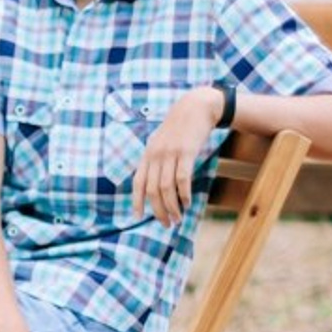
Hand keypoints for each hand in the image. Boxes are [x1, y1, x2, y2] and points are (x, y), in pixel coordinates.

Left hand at [132, 86, 220, 225]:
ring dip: (172, 206)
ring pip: (166, 187)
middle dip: (158, 210)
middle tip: (166, 223)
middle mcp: (155, 155)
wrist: (195, 107)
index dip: (136, 201)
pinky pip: (182, 178)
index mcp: (147, 154)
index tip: (138, 217)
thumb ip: (156, 160)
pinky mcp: (186, 152)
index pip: (138, 182)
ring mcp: (169, 153)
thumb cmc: (180, 128)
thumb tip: (155, 183)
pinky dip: (183, 193)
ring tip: (178, 218)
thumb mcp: (161, 142)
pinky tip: (187, 202)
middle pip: (152, 190)